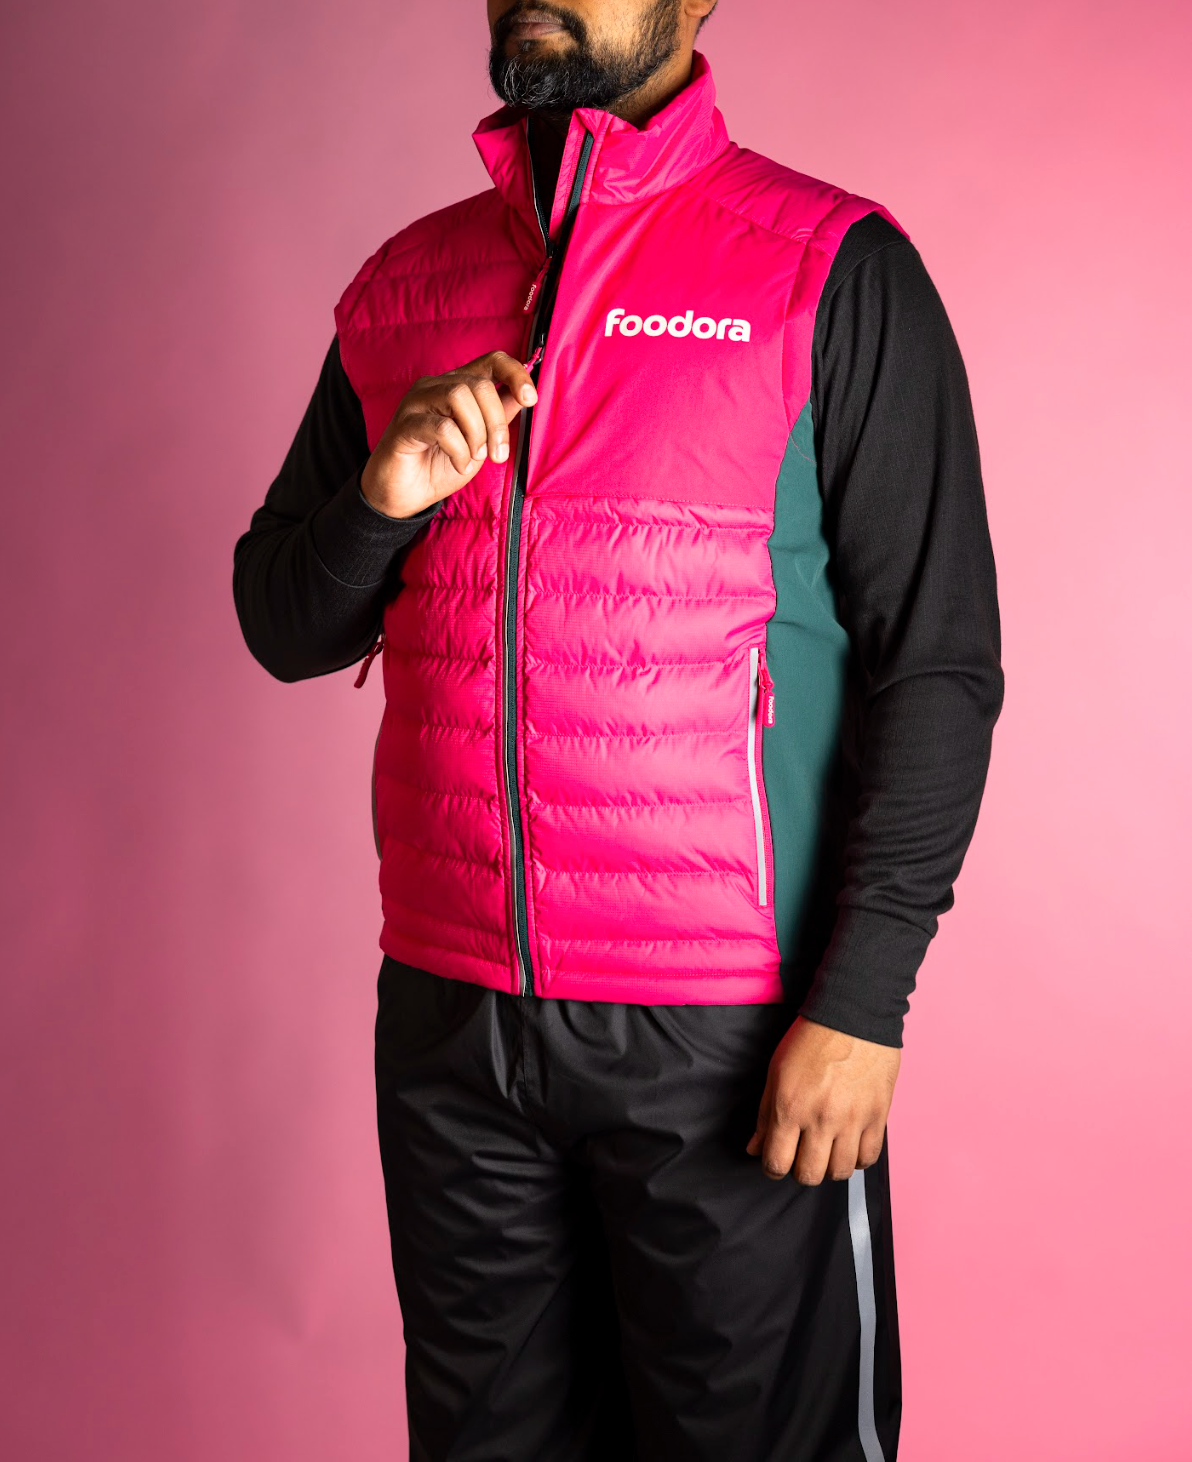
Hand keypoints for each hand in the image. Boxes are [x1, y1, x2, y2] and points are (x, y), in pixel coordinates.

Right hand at [360, 350, 537, 518]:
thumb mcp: (481, 442)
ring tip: (475, 458)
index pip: (491, 360)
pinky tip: (459, 465)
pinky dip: (459, 450)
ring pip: (459, 396)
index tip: (530, 399)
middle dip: (497, 423)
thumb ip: (498, 417)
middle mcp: (437, 386)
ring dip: (477, 433)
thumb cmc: (440, 465)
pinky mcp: (405, 424)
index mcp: (458, 386)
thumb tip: (523, 396)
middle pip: (479, 384)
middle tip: (498, 455)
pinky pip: (442, 427)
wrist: (404, 495)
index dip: (515, 373)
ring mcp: (417, 402)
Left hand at [746, 1016, 900, 1183]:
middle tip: (802, 1154)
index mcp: (790, 1107)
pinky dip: (857, 1158)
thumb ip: (764, 1115)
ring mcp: (852, 1119)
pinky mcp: (878, 1116)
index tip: (776, 1161)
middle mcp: (821, 1119)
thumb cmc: (810, 1039)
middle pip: (809, 1175)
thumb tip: (754, 1148)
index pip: (776, 1162)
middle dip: (801, 1170)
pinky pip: (868, 1158)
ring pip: (840, 1172)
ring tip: (827, 1150)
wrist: (854, 1015)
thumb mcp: (776, 1071)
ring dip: (829, 1167)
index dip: (772, 1168)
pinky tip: (849, 1145)